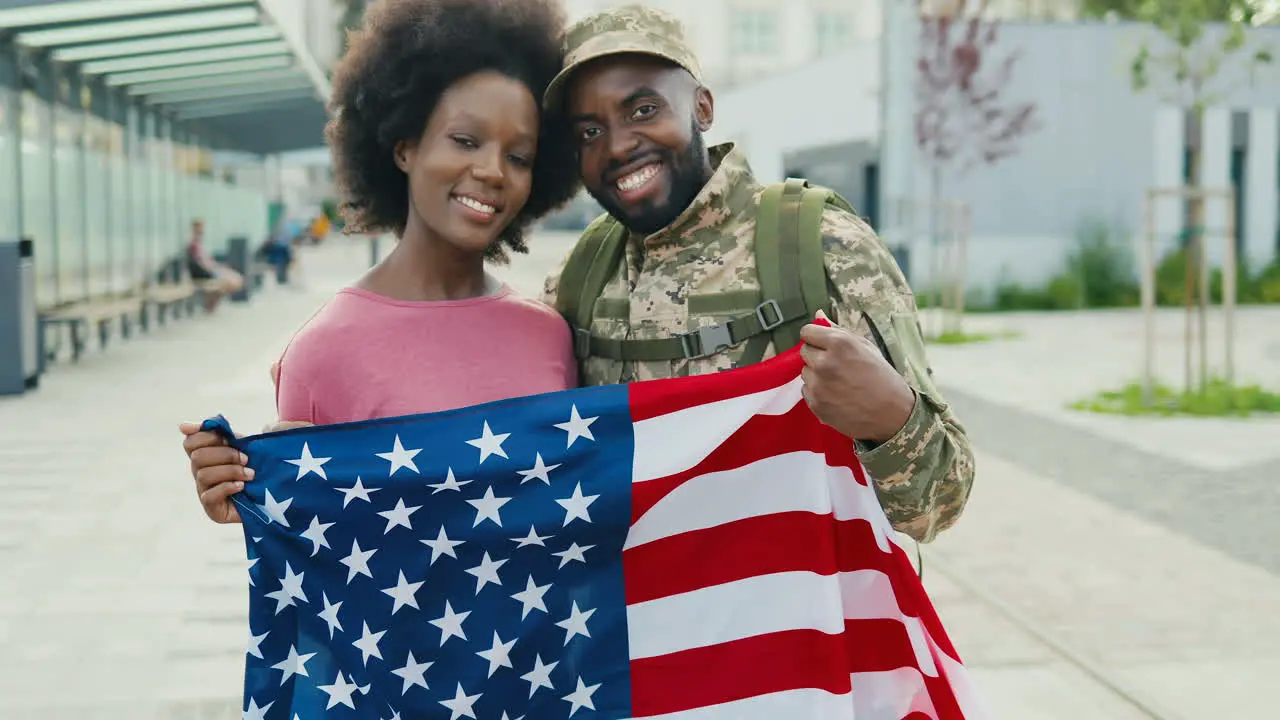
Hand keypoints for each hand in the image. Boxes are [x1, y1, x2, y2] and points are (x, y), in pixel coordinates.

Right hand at [180, 422, 248, 523]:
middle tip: (247, 459)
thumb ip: (221, 431)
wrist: (274, 495)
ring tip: (251, 474)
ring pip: (204, 475)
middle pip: (197, 457)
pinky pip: (209, 496)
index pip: (190, 442)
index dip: (208, 437)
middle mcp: (200, 472)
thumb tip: (182, 426)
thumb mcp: (244, 444)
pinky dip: (228, 487)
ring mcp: (204, 491)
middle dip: (225, 454)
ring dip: (231, 471)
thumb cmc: (257, 465)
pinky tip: (242, 486)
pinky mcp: (212, 509)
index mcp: (205, 454)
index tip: (228, 438)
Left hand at [798, 311, 915, 442]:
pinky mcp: (815, 404)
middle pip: (804, 351)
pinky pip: (807, 391)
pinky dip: (817, 392)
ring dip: (817, 375)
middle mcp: (824, 363)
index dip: (816, 337)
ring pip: (805, 372)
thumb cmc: (882, 377)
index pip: (807, 332)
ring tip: (839, 383)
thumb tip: (818, 314)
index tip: (825, 344)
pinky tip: (837, 396)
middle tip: (837, 365)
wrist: (892, 415)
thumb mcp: (866, 347)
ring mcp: (818, 385)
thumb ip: (838, 330)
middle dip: (817, 355)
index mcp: (839, 343)